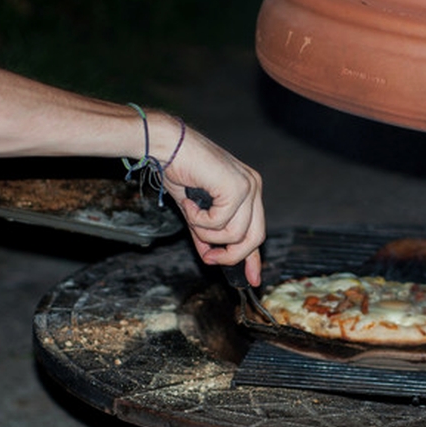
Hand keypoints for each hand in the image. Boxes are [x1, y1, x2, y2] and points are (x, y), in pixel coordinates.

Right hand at [157, 123, 265, 284]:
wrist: (168, 146)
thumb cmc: (180, 172)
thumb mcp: (196, 211)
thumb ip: (207, 234)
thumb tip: (212, 259)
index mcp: (249, 190)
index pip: (257, 231)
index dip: (253, 258)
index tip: (252, 280)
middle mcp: (254, 187)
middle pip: (255, 238)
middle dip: (230, 255)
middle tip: (208, 258)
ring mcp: (249, 186)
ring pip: (236, 235)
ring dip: (208, 234)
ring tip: (191, 215)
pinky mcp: (237, 187)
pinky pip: (220, 223)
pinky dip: (199, 220)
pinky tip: (189, 202)